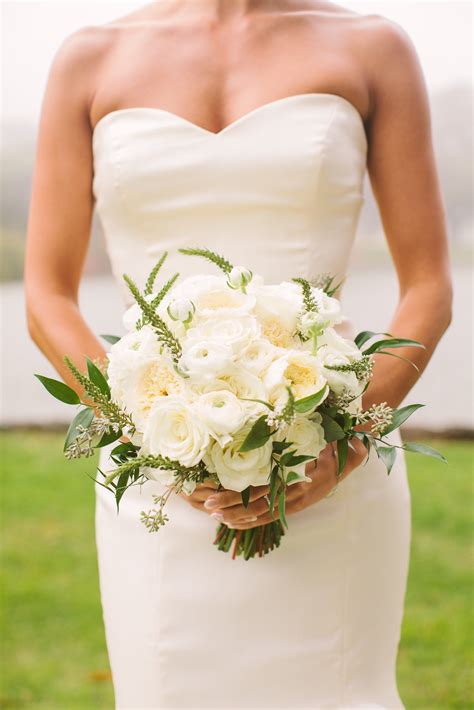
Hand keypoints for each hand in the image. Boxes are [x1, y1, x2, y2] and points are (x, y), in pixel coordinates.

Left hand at [191, 438, 366, 529]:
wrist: (353, 450)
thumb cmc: (343, 442)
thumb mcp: (343, 444)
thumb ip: (339, 445)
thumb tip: (349, 444)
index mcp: (305, 482)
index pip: (267, 493)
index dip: (243, 497)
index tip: (220, 495)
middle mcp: (298, 495)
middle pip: (260, 505)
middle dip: (233, 506)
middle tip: (209, 506)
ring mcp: (296, 501)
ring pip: (263, 512)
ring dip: (238, 514)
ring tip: (213, 513)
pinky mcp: (295, 502)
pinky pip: (271, 515)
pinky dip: (252, 520)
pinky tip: (233, 522)